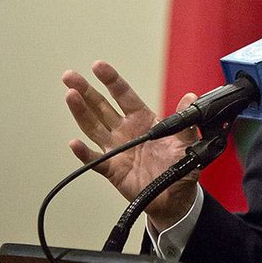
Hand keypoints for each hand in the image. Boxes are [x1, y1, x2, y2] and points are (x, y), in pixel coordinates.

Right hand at [63, 61, 199, 230]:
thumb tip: (191, 97)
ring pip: (94, 128)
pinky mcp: (113, 170)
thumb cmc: (180, 165)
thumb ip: (185, 120)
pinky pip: (95, 161)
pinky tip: (74, 143)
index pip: (124, 95)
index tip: (98, 66)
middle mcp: (126, 132)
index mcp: (143, 120)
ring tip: (70, 96)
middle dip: (86, 91)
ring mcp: (117, 150)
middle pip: (101, 107)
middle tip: (70, 76)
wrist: (176, 196)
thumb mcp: (187, 140)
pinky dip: (84, 153)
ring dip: (81, 112)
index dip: (111, 80)